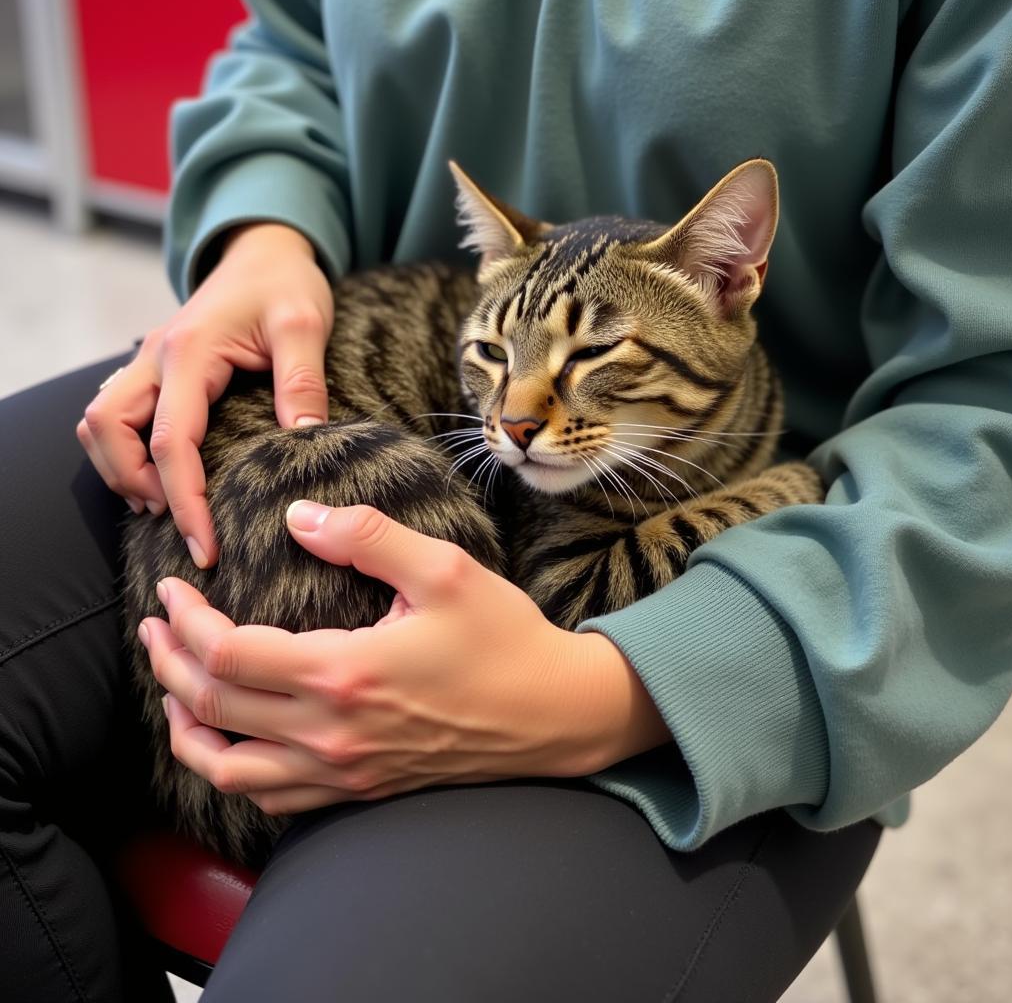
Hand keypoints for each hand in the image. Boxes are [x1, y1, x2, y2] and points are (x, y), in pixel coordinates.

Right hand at [78, 223, 333, 568]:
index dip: (185, 500)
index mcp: (190, 351)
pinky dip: (125, 449)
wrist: (265, 250)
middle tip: (179, 522)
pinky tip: (160, 476)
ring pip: (99, 422)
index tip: (206, 545)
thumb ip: (302, 381)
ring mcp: (150, 361)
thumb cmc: (286, 285)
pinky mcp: (156, 368)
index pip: (172, 441)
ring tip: (165, 505)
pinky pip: (116, 413)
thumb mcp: (304, 325)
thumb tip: (303, 439)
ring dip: (121, 468)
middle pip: (107, 430)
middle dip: (134, 484)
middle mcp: (156, 356)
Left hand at [138, 503, 671, 814]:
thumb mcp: (445, 569)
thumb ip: (366, 536)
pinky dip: (233, 770)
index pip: (228, 655)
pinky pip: (273, 798)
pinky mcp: (361, 790)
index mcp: (345, 673)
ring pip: (229, 769)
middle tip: (153, 628)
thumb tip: (299, 516)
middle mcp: (333, 734)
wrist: (555, 714)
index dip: (184, 622)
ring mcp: (345, 771)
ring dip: (187, 729)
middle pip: (213, 710)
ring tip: (173, 691)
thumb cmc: (505, 639)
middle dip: (168, 665)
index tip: (169, 591)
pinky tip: (233, 742)